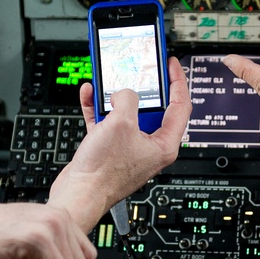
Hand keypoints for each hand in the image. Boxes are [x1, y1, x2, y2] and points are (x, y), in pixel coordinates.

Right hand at [49, 56, 191, 231]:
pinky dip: (99, 107)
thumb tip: (124, 93)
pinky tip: (91, 94)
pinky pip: (107, 122)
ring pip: (126, 113)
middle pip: (152, 108)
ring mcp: (129, 148)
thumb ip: (128, 99)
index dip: (177, 81)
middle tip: (140, 69)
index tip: (171, 64)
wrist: (79, 194)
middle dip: (141, 87)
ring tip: (109, 80)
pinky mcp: (109, 149)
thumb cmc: (104, 172)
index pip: (181, 106)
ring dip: (115, 96)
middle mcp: (149, 147)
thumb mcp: (121, 123)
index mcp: (164, 144)